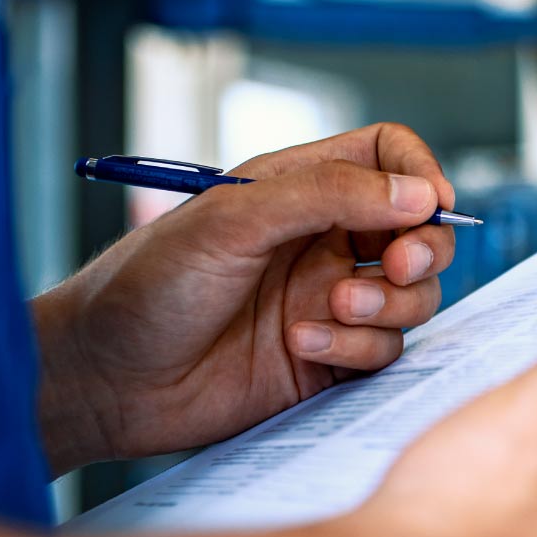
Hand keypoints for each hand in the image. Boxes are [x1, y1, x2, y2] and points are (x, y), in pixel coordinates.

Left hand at [33, 125, 457, 470]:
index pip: (387, 157)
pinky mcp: (328, 360)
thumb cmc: (147, 285)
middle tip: (400, 265)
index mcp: (299, 189)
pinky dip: (357, 347)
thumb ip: (329, 195)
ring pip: (412, 296)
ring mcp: (328, 302)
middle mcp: (322, 242)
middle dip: (424, 248)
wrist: (105, 379)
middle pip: (419, 231)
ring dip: (389, 303)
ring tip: (333, 310)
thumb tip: (418, 193)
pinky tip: (299, 345)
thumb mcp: (233, 219)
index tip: (431, 205)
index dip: (420, 174)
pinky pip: (383, 351)